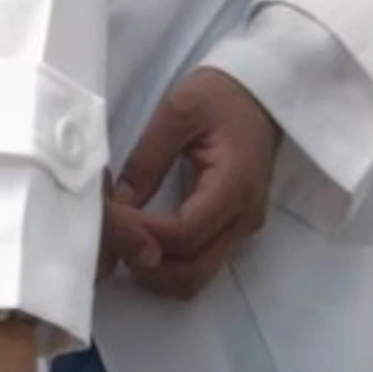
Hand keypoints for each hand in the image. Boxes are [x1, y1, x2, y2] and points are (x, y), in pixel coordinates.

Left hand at [114, 66, 279, 298]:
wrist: (262, 94)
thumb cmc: (221, 96)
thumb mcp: (177, 112)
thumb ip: (147, 160)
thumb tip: (118, 203)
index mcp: (234, 186)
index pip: (182, 234)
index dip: (140, 234)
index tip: (110, 216)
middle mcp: (243, 219)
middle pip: (190, 273)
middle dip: (145, 263)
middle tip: (111, 237)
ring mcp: (242, 230)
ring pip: (195, 277)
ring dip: (154, 269)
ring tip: (124, 237)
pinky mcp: (233, 230)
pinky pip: (199, 263)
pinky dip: (167, 262)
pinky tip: (143, 238)